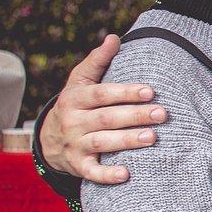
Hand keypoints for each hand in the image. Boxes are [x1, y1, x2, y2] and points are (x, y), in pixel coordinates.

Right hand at [40, 35, 167, 183]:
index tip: (150, 91)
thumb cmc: (76, 104)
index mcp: (75, 98)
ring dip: (127, 141)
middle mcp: (73, 121)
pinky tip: (126, 174)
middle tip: (163, 114)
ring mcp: (75, 144)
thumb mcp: (80, 81)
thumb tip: (114, 38)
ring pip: (102, 142)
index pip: (102, 94)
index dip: (125, 92)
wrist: (49, 140)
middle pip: (106, 118)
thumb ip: (98, 60)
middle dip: (135, 116)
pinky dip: (107, 174)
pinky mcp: (77, 166)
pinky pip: (91, 172)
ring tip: (152, 137)